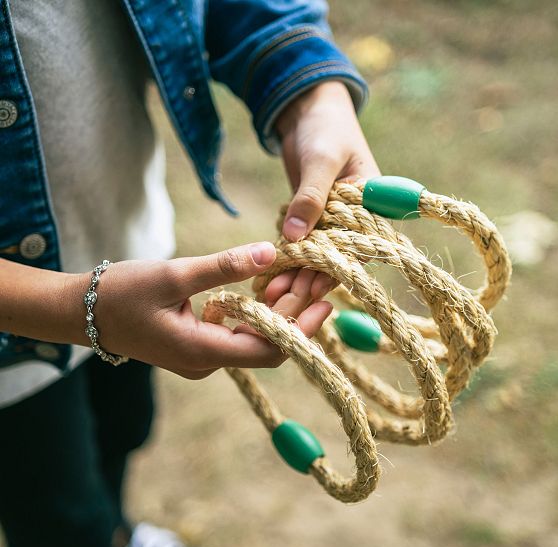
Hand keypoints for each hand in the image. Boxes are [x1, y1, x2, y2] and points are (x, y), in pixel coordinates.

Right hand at [70, 243, 331, 378]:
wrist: (81, 312)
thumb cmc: (120, 293)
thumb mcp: (173, 274)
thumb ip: (222, 266)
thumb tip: (269, 251)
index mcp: (203, 351)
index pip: (269, 350)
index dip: (301, 328)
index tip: (324, 299)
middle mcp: (207, 362)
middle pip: (267, 345)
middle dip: (294, 313)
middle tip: (316, 277)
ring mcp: (202, 356)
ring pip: (254, 338)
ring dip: (276, 310)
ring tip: (297, 276)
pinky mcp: (197, 344)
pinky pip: (237, 333)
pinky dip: (255, 310)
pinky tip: (265, 284)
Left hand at [275, 80, 380, 295]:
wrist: (308, 111)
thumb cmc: (326, 129)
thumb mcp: (321, 160)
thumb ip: (311, 197)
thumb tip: (296, 237)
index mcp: (371, 207)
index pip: (357, 248)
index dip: (335, 271)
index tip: (312, 289)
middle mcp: (353, 220)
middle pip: (333, 258)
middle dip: (309, 279)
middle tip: (285, 300)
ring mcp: (330, 221)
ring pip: (314, 256)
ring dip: (294, 275)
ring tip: (272, 294)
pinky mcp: (310, 218)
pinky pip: (299, 244)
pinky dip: (286, 259)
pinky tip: (268, 278)